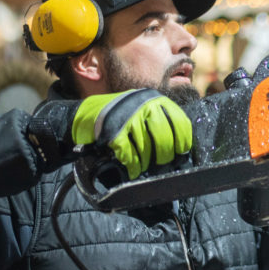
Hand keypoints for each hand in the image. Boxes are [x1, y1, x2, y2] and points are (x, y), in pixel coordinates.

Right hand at [72, 89, 191, 179]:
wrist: (85, 116)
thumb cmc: (120, 117)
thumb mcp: (144, 111)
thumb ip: (161, 121)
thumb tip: (181, 148)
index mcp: (156, 100)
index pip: (180, 123)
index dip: (183, 142)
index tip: (181, 154)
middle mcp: (144, 106)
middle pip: (164, 138)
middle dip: (165, 156)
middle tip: (162, 165)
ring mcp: (128, 118)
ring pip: (147, 149)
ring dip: (146, 163)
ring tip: (144, 167)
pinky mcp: (114, 131)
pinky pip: (130, 155)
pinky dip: (132, 165)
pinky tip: (133, 169)